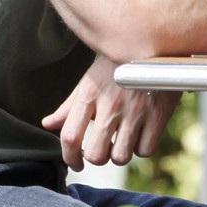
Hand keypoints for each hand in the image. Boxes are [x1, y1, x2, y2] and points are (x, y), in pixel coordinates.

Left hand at [42, 57, 181, 169]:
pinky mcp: (158, 114)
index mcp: (89, 93)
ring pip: (121, 156)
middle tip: (103, 148)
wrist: (155, 44)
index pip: (70, 137)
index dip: (69, 157)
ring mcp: (135, 110)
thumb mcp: (90, 79)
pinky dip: (142, 147)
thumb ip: (69, 106)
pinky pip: (145, 150)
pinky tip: (140, 133)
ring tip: (122, 139)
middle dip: (98, 157)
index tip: (75, 162)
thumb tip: (47, 124)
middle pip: (96, 154)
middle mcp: (111, 104)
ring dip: (120, 153)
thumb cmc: (117, 64)